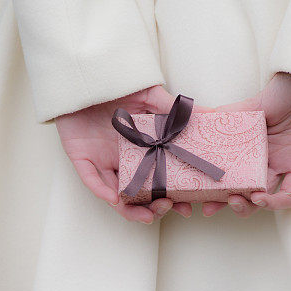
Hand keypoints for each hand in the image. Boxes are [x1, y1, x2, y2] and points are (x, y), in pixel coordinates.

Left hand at [54, 85, 212, 223]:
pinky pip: (90, 179)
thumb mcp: (149, 96)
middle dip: (154, 207)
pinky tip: (115, 198)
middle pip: (139, 194)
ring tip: (147, 216)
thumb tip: (209, 113)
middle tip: (168, 207)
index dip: (172, 194)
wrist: (84, 75)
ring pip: (115, 195)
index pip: (158, 179)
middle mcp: (122, 160)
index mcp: (140, 149)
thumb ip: (173, 109)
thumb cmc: (116, 86)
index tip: (189, 205)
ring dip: (130, 209)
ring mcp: (101, 161)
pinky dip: (102, 190)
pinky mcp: (81, 157)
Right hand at [202, 72, 290, 216]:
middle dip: (246, 205)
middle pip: (260, 195)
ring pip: (285, 197)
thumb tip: (198, 117)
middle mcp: (277, 163)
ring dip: (273, 203)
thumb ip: (231, 115)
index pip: (241, 181)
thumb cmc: (287, 91)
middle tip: (233, 201)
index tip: (207, 205)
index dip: (225, 196)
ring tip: (259, 198)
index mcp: (259, 153)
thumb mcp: (255, 104)